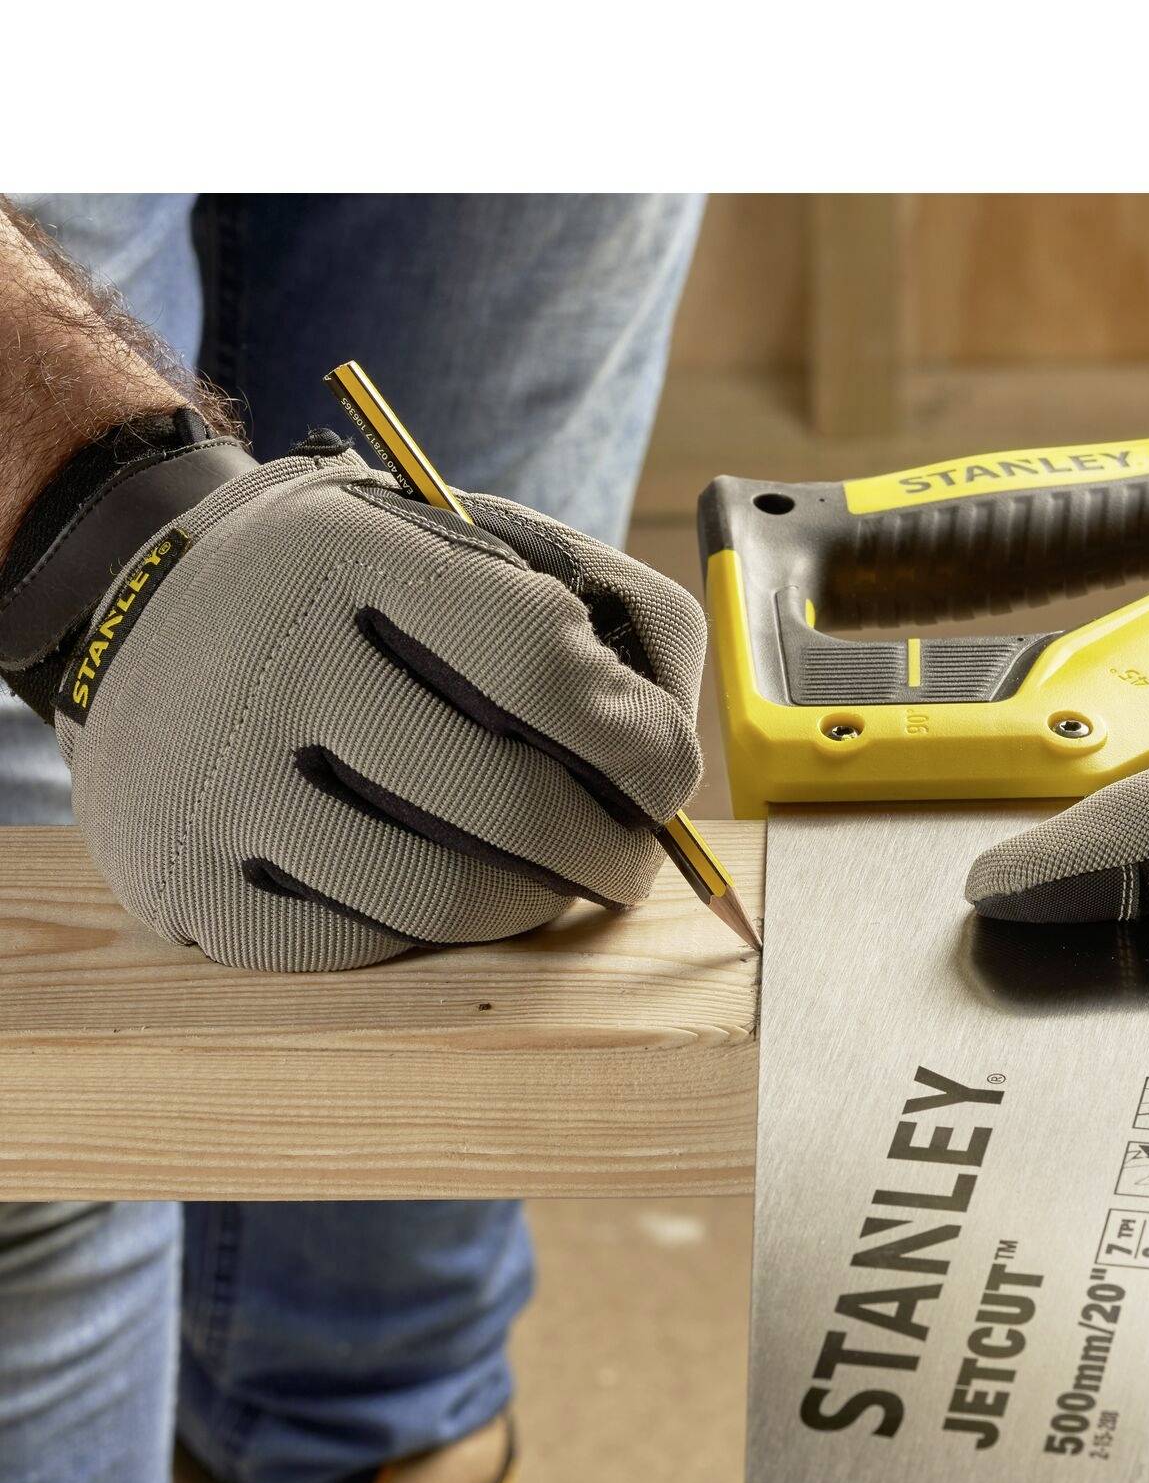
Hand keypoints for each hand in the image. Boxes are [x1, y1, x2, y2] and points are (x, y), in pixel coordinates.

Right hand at [27, 432, 703, 969]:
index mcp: (353, 556)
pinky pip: (360, 945)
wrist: (140, 603)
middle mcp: (272, 662)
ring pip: (444, 897)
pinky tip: (447, 893)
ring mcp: (219, 779)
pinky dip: (431, 934)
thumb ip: (607, 608)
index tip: (663, 774)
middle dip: (609, 851)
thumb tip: (674, 752)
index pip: (545, 670)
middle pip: (508, 804)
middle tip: (631, 859)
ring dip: (533, 906)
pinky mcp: (185, 877)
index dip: (637, 744)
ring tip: (554, 882)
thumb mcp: (473, 536)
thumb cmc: (360, 587)